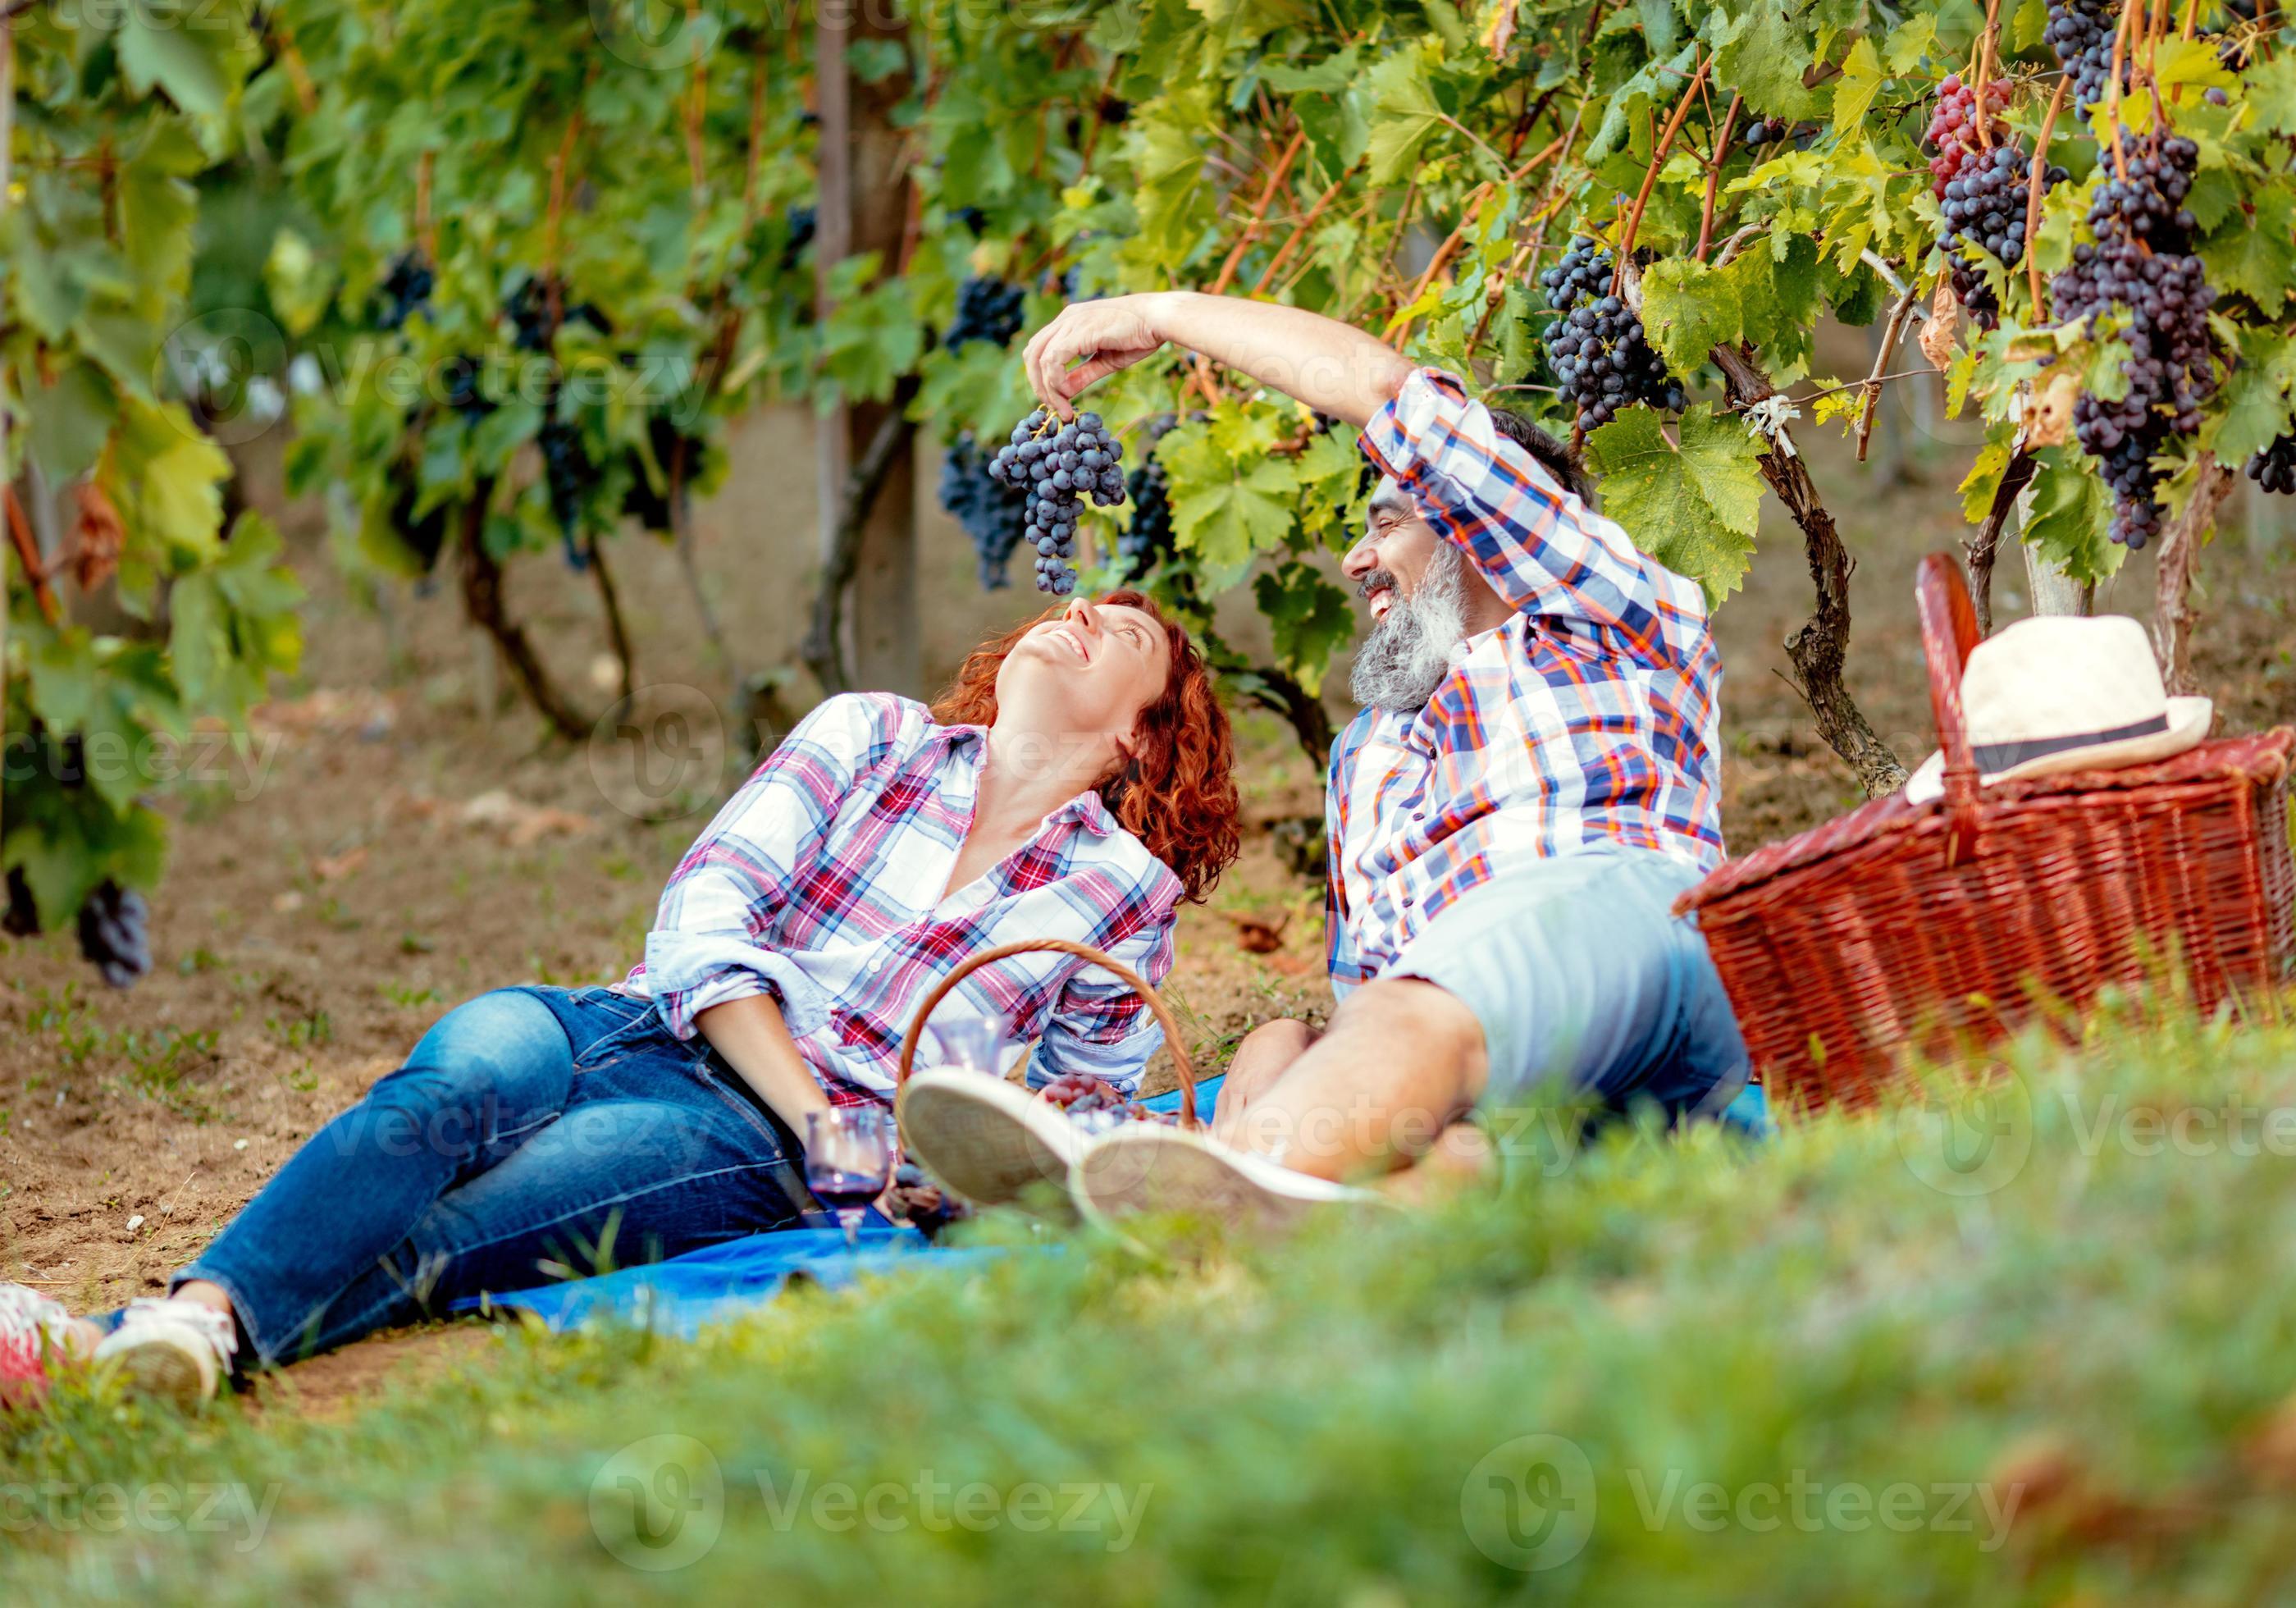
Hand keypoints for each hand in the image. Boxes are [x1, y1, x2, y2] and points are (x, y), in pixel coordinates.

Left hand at [1021, 294, 1169, 417]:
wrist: (1158, 319)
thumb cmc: (1139, 336)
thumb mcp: (1105, 361)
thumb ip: (1083, 374)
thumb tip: (1064, 393)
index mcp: (1070, 321)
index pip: (1040, 349)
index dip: (1041, 377)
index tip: (1057, 400)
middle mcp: (1066, 318)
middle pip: (1032, 354)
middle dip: (1038, 385)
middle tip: (1054, 409)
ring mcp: (1070, 322)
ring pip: (1040, 359)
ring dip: (1048, 390)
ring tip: (1063, 409)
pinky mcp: (1079, 331)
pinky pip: (1053, 360)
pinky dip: (1055, 381)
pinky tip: (1068, 394)